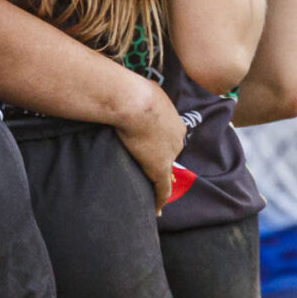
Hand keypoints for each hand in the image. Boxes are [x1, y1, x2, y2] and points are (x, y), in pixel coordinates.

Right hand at [113, 80, 188, 199]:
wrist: (134, 101)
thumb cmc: (133, 91)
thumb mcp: (140, 87)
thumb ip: (137, 92)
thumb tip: (120, 86)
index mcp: (173, 119)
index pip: (169, 133)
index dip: (160, 139)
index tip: (151, 143)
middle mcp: (176, 137)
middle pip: (169, 150)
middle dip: (159, 156)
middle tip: (143, 161)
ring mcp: (169, 153)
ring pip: (165, 169)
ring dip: (158, 178)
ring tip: (150, 189)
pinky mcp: (158, 167)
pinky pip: (162, 187)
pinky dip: (160, 199)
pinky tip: (158, 211)